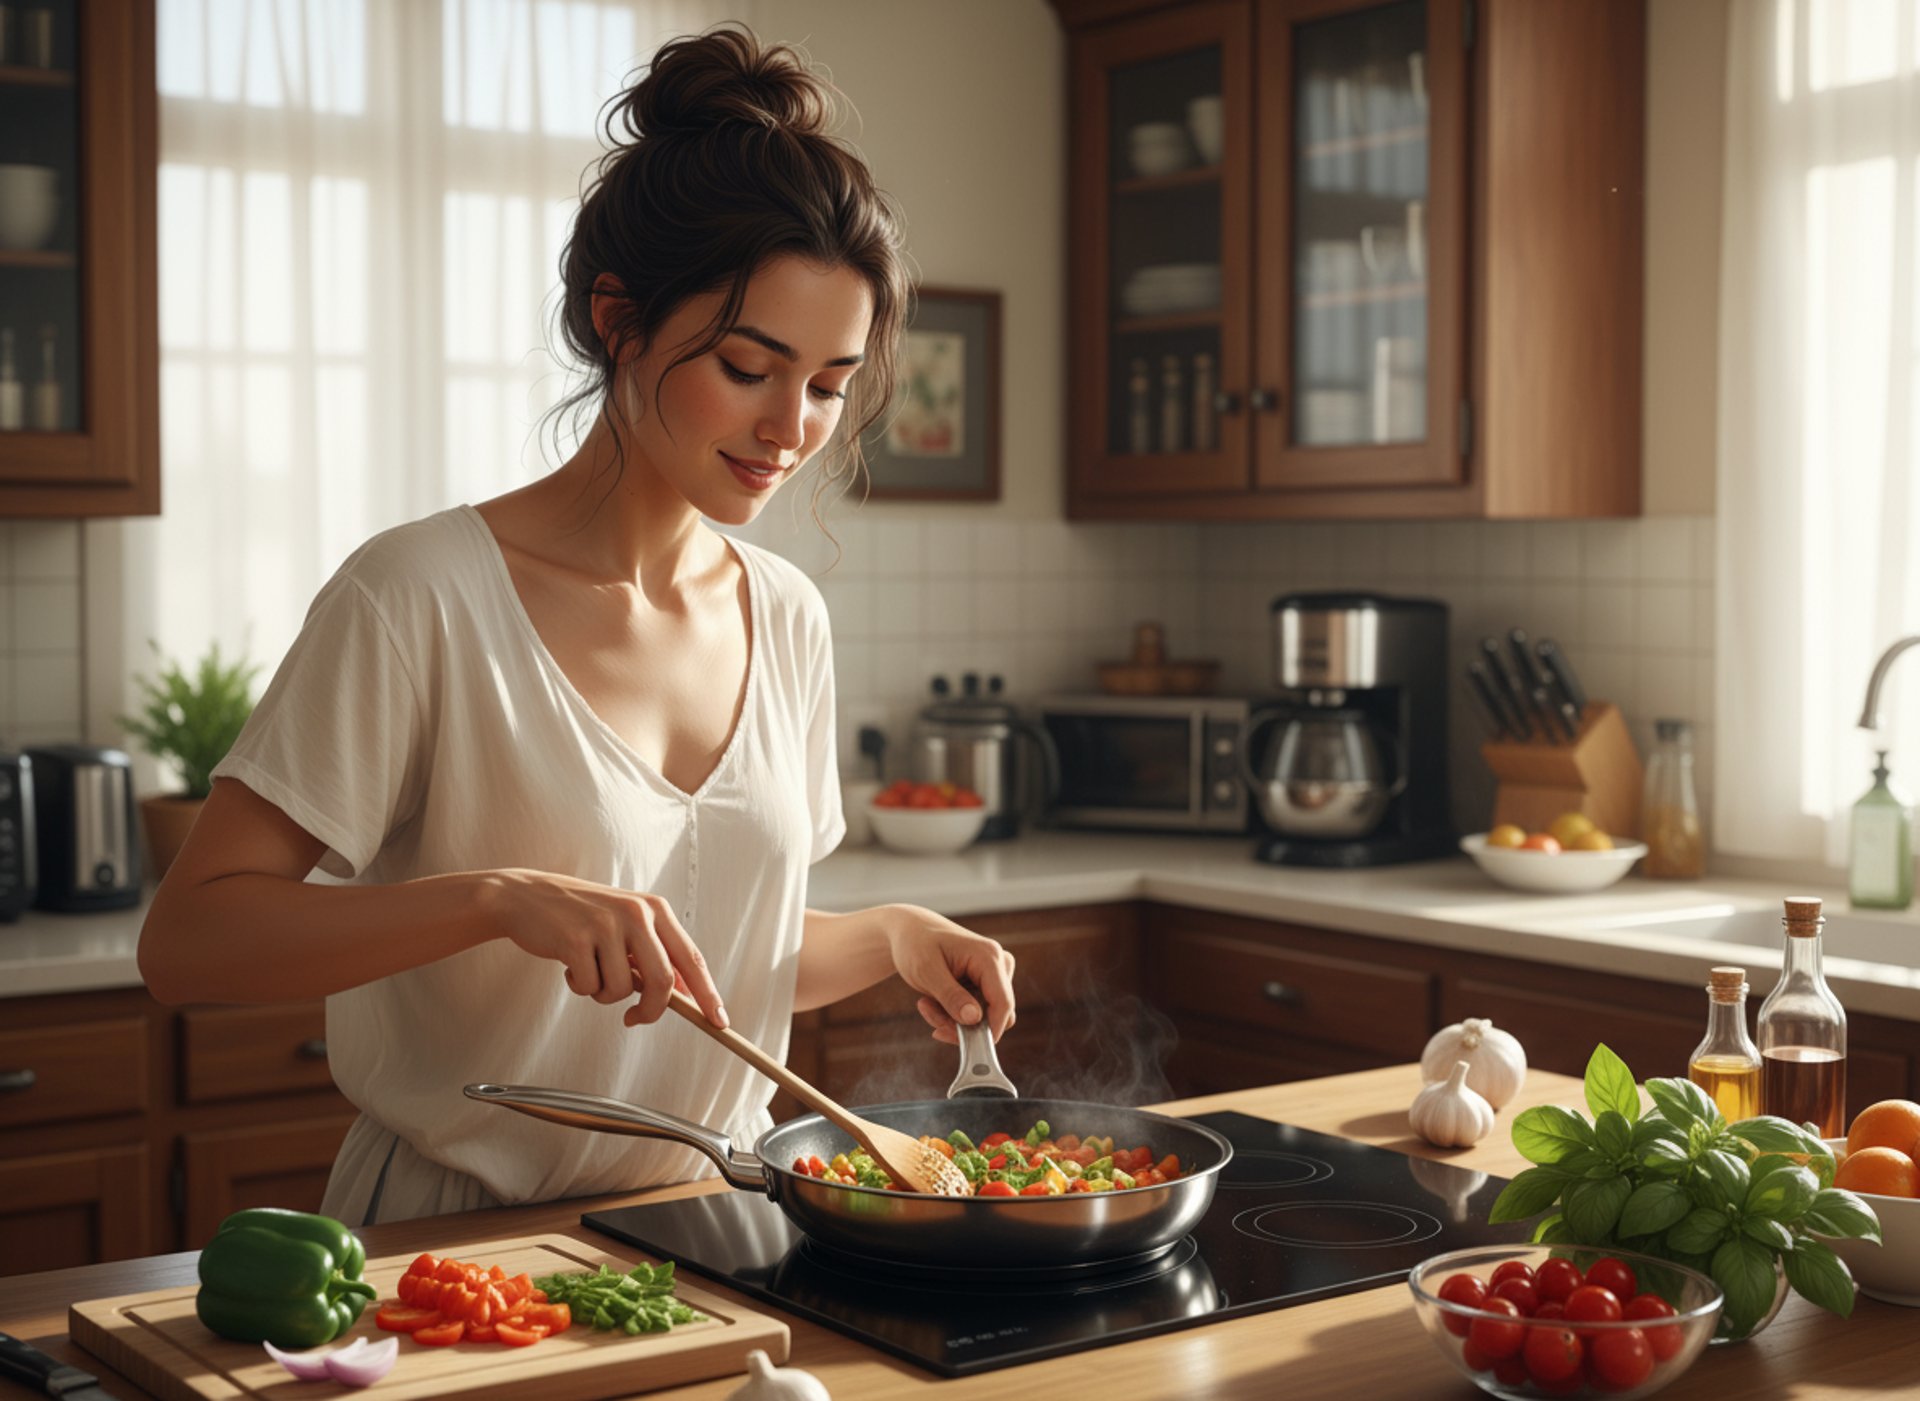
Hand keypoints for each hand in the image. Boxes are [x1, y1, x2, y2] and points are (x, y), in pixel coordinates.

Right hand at [480, 868, 726, 1028]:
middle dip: (651, 1011)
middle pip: (663, 982)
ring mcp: (606, 925)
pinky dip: (579, 986)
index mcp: (655, 910)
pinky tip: (568, 963)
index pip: (691, 958)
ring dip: (603, 994)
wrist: (527, 896)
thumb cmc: (581, 916)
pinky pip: (589, 987)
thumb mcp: (626, 926)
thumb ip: (654, 955)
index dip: (707, 994)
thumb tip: (684, 995)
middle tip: (635, 1018)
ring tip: (589, 970)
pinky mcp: (575, 939)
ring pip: (621, 990)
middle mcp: (636, 913)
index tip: (719, 1022)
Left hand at [882, 906, 1016, 1044]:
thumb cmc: (915, 944)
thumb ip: (951, 996)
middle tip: (931, 1017)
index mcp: (989, 956)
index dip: (991, 1030)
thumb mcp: (926, 971)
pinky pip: (977, 1012)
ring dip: (953, 1019)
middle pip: (995, 1013)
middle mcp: (998, 964)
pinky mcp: (985, 983)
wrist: (909, 931)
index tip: (969, 1047)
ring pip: (984, 1016)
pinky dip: (953, 1014)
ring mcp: (994, 974)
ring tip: (927, 1005)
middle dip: (962, 1024)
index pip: (1003, 1002)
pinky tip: (932, 1002)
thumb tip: (974, 1019)